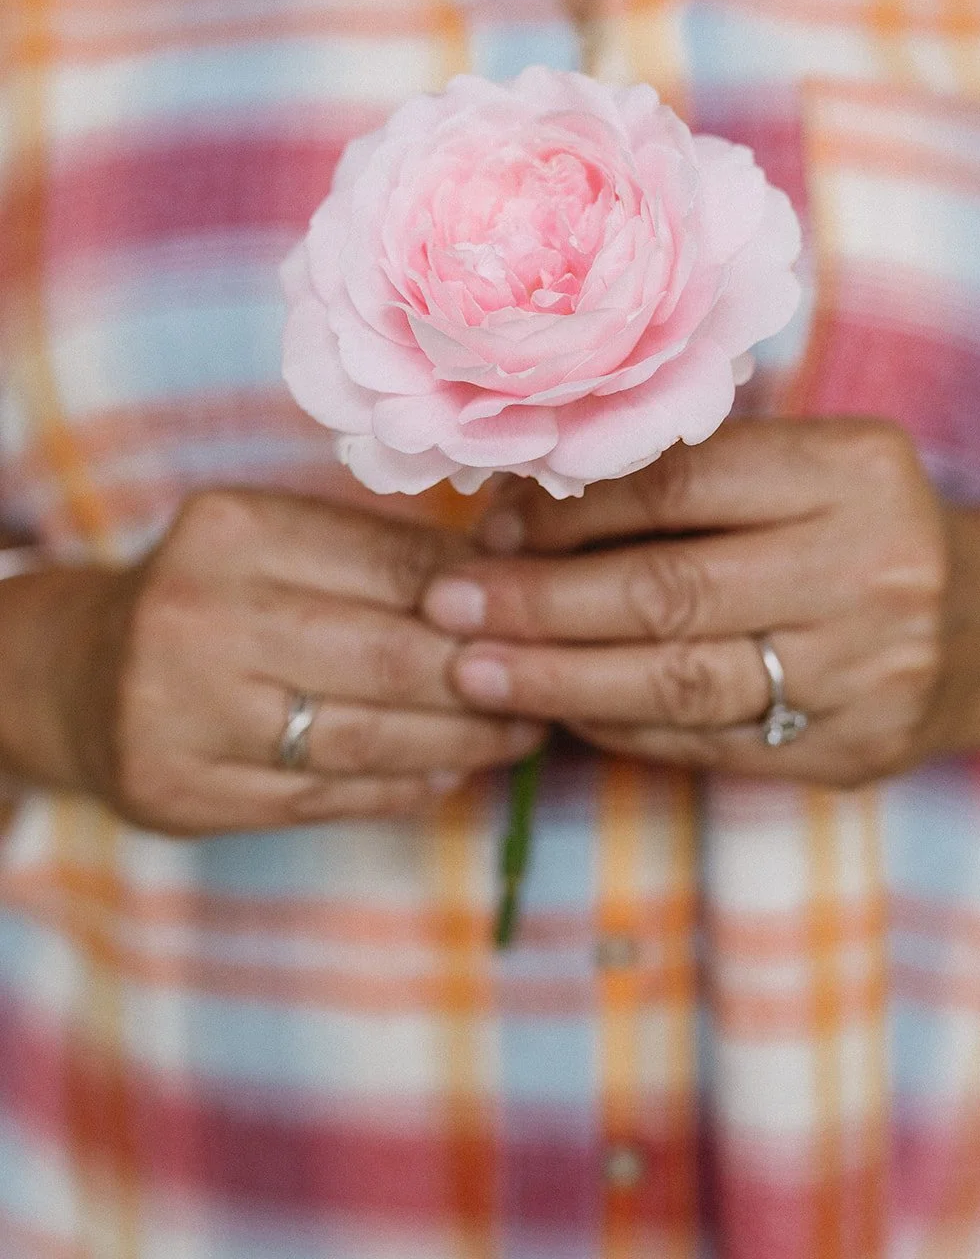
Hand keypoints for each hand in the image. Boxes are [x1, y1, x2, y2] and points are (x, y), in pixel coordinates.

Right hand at [0, 490, 543, 832]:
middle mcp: (197, 618)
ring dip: (464, 742)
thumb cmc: (213, 595)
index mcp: (230, 532)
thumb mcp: (278, 542)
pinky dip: (403, 785)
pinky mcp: (181, 793)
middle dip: (485, 679)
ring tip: (520, 733)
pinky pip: (327, 797)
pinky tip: (449, 770)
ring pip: (366, 739)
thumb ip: (381, 555)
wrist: (79, 676)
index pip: (396, 566)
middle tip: (550, 685)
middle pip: (389, 658)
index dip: (486, 598)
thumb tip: (516, 575)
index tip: (546, 614)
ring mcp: (181, 714)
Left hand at [421, 420, 979, 786]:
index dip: (570, 510)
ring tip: (473, 672)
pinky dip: (620, 725)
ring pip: (680, 681)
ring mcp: (867, 671)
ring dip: (559, 678)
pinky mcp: (852, 751)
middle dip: (538, 603)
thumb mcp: (802, 468)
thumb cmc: (858, 526)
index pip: (679, 486)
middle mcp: (869, 570)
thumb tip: (522, 502)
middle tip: (446, 609)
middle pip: (668, 592)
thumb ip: (690, 477)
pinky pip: (707, 743)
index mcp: (852, 472)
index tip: (491, 526)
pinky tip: (558, 709)